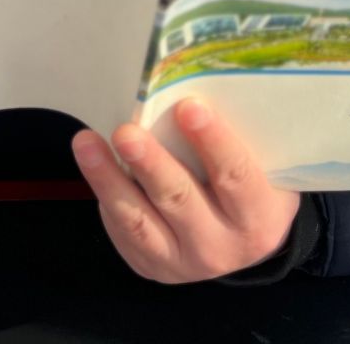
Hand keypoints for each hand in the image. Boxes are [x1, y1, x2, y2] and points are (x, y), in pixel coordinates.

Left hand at [73, 98, 300, 282]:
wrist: (240, 245)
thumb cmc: (251, 188)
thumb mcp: (264, 168)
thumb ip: (240, 139)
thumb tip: (194, 84)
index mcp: (257, 218)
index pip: (236, 176)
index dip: (213, 141)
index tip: (188, 106)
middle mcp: (220, 247)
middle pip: (181, 200)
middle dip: (151, 164)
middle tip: (126, 132)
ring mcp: (182, 262)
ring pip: (139, 220)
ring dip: (109, 179)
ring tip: (86, 144)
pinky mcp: (150, 265)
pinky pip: (123, 229)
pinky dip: (105, 193)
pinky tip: (92, 161)